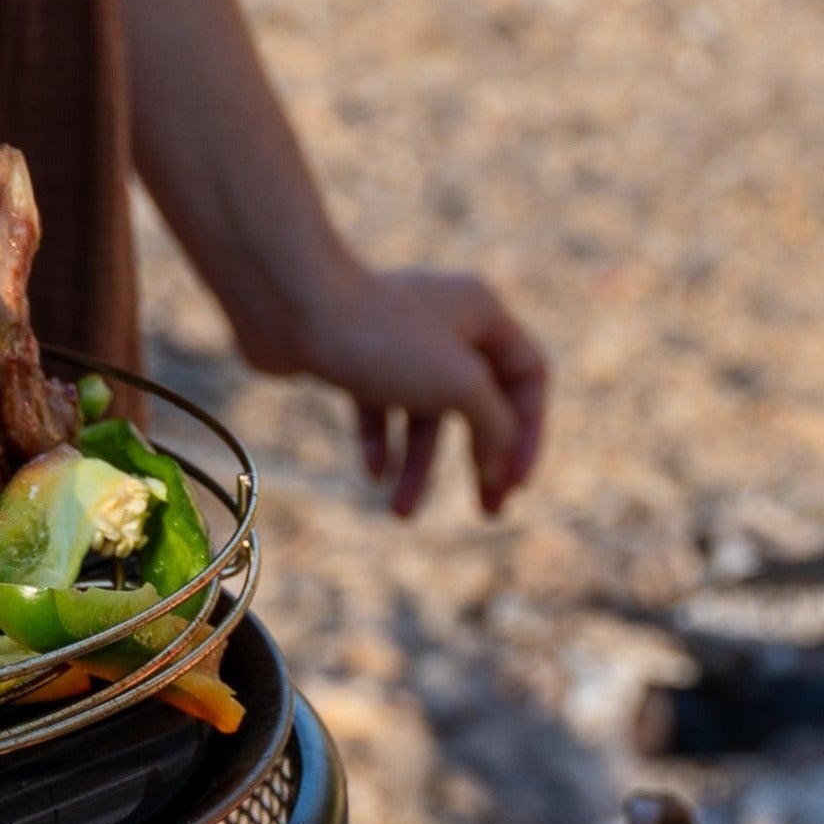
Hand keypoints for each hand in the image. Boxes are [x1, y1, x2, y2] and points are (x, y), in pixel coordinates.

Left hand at [269, 263, 549, 520]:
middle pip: (481, 401)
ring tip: (400, 514)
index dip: (531, 431)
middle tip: (488, 513)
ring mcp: (399, 340)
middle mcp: (446, 322)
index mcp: (482, 313)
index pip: (529, 376)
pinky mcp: (357, 357)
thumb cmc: (384, 339)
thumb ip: (496, 426)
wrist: (293, 309)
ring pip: (424, 414)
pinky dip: (381, 442)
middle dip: (483, 460)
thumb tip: (499, 462)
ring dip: (419, 467)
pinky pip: (381, 409)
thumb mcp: (461, 387)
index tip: (516, 482)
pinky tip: (373, 472)